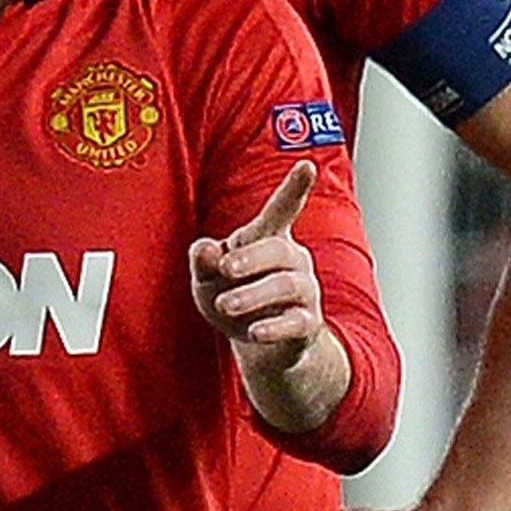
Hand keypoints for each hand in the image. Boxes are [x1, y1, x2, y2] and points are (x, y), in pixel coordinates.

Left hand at [191, 161, 325, 366]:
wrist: (264, 346)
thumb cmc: (234, 298)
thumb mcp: (208, 279)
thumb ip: (203, 262)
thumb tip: (203, 248)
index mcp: (268, 239)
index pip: (283, 210)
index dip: (295, 188)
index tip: (307, 164)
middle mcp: (292, 261)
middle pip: (278, 251)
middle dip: (251, 258)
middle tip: (224, 269)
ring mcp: (303, 292)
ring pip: (287, 285)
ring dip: (253, 295)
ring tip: (224, 305)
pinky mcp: (306, 324)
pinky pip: (296, 322)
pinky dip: (274, 327)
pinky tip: (255, 332)